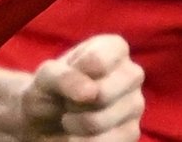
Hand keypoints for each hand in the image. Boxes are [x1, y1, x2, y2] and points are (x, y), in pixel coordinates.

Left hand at [19, 34, 143, 140]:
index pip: (97, 61)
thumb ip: (64, 76)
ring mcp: (136, 105)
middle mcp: (132, 74)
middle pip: (102, 94)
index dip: (73, 74)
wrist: (46, 123)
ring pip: (99, 122)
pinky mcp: (132, 133)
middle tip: (67, 101)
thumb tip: (91, 93)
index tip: (66, 75)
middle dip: (72, 103)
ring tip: (71, 118)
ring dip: (73, 124)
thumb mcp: (46, 76)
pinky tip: (79, 135)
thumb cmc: (49, 91)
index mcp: (115, 48)